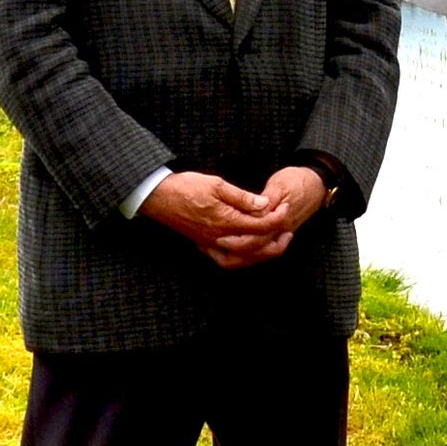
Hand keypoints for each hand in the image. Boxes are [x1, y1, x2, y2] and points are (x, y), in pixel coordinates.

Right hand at [142, 170, 294, 270]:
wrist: (158, 197)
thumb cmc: (186, 187)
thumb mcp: (217, 184)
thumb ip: (242, 197)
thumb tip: (264, 205)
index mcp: (226, 221)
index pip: (261, 226)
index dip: (277, 218)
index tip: (285, 208)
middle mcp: (220, 237)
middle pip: (256, 248)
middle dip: (276, 241)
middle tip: (288, 231)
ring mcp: (211, 244)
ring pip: (242, 259)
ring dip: (262, 254)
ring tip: (275, 243)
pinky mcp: (203, 245)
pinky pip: (225, 261)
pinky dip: (241, 261)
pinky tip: (249, 253)